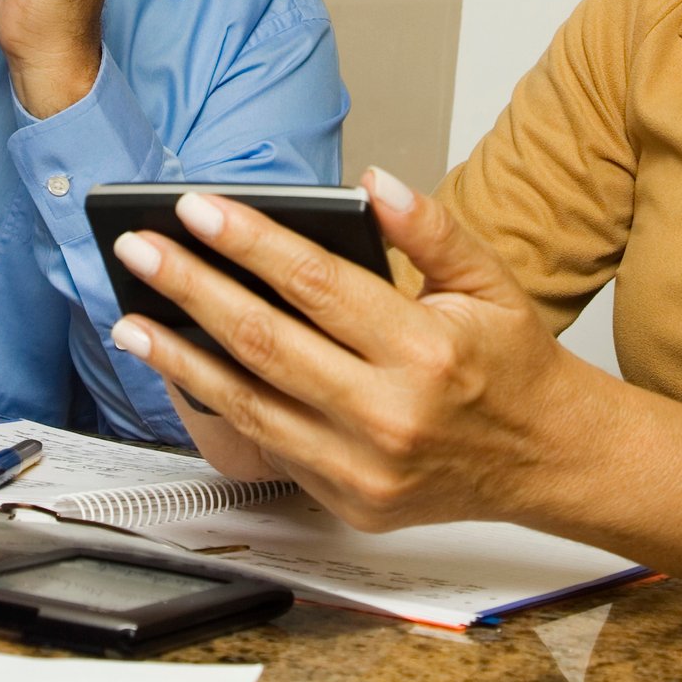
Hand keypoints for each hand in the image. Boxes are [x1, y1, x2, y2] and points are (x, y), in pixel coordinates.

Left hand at [105, 169, 605, 530]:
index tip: (196, 210)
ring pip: (251, 402)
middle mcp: (390, 413)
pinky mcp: (350, 500)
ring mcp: (364, 467)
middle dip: (192, 288)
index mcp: (426, 349)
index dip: (249, 242)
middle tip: (140, 250)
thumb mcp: (489, 282)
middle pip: (266, 340)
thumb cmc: (512, 365)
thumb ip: (430, 230)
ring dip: (181, 357)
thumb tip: (372, 181)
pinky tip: (185, 371)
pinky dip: (220, 406)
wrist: (549, 459)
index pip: (316, 283)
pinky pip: (270, 446)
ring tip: (132, 319)